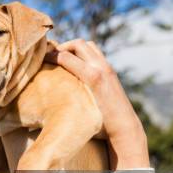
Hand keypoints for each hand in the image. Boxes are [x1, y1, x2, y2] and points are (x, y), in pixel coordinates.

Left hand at [44, 39, 148, 168]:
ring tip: (47, 59)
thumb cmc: (108, 123)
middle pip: (82, 43)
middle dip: (63, 46)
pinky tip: (47, 62)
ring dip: (61, 48)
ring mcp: (101, 70)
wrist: (125, 129)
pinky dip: (58, 57)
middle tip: (48, 57)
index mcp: (105, 71)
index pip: (88, 48)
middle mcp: (104, 66)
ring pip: (79, 45)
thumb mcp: (97, 103)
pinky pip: (71, 60)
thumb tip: (67, 104)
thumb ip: (87, 96)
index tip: (55, 58)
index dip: (70, 49)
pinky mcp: (95, 78)